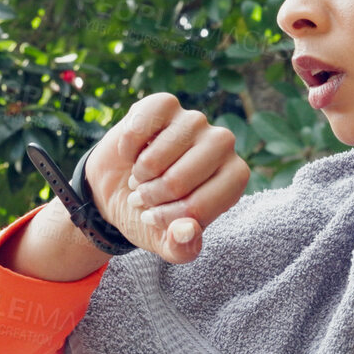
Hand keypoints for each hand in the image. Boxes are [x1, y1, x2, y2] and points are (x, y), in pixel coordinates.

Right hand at [83, 92, 248, 263]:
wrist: (120, 187)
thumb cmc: (153, 214)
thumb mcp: (168, 243)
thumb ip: (182, 248)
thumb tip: (186, 230)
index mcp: (233, 179)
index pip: (199, 207)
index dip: (168, 218)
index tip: (156, 218)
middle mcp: (223, 144)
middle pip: (178, 181)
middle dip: (152, 196)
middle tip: (146, 196)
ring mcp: (195, 121)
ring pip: (157, 157)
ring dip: (139, 174)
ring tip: (142, 176)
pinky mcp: (166, 105)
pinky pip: (139, 129)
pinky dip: (127, 148)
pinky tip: (132, 152)